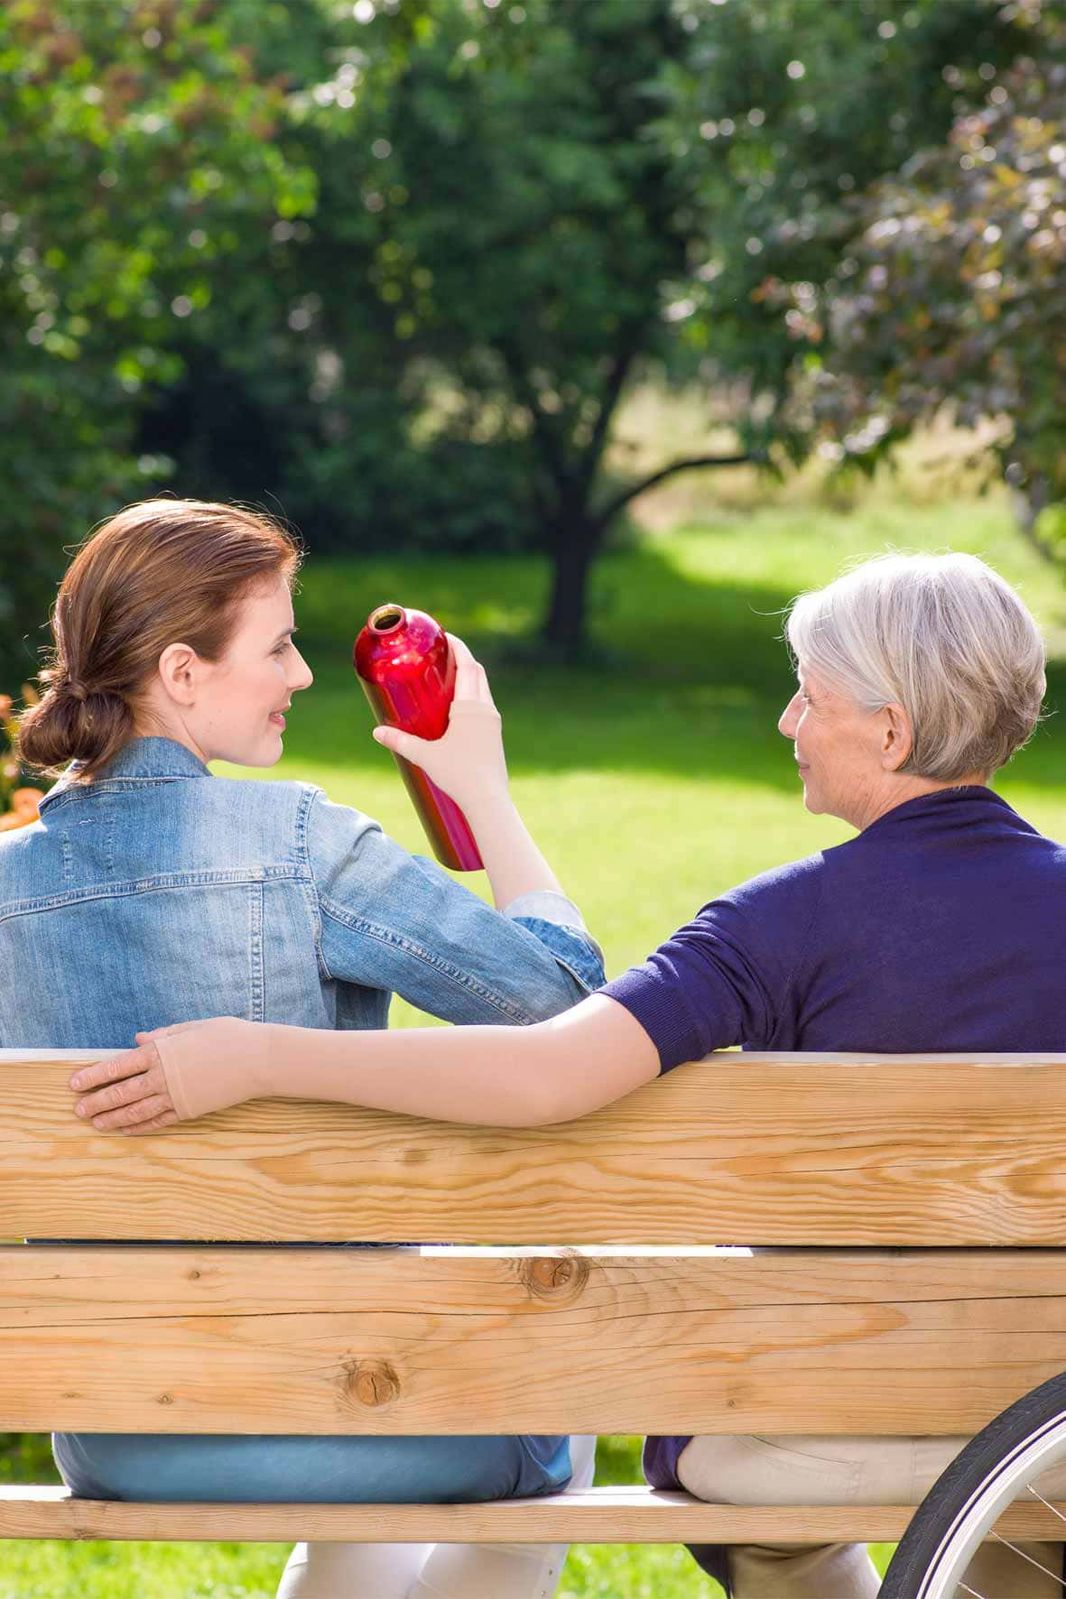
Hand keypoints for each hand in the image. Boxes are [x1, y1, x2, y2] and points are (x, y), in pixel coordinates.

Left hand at [70, 1016, 260, 1132]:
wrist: (258, 1060)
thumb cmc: (228, 1036)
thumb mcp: (192, 1028)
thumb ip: (163, 1035)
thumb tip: (138, 1039)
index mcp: (161, 1052)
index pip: (117, 1066)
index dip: (93, 1075)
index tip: (74, 1083)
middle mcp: (163, 1077)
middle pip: (121, 1092)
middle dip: (97, 1101)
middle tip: (78, 1109)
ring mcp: (175, 1097)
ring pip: (135, 1111)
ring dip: (112, 1118)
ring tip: (95, 1123)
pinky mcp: (189, 1111)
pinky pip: (158, 1121)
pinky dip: (140, 1127)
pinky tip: (126, 1129)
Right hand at [372, 635, 508, 815]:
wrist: (488, 800)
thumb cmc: (459, 776)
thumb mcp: (425, 756)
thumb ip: (400, 742)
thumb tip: (377, 732)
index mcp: (470, 708)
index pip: (468, 666)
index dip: (459, 648)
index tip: (447, 636)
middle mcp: (486, 710)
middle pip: (478, 673)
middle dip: (463, 658)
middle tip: (444, 652)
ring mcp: (493, 723)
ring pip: (483, 689)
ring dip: (470, 676)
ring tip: (449, 675)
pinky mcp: (495, 735)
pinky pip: (485, 705)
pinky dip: (474, 695)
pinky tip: (460, 705)